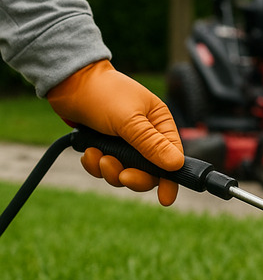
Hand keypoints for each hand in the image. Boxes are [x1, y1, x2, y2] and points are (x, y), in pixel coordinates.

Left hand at [46, 60, 184, 205]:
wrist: (68, 81)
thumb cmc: (103, 94)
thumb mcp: (129, 120)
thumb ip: (151, 144)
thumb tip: (176, 164)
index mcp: (160, 124)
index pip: (172, 157)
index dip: (169, 178)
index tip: (165, 198)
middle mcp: (146, 135)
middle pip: (148, 171)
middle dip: (133, 176)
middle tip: (121, 176)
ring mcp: (125, 141)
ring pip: (125, 171)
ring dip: (110, 170)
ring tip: (97, 156)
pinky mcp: (105, 144)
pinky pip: (105, 167)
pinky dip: (96, 165)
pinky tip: (89, 152)